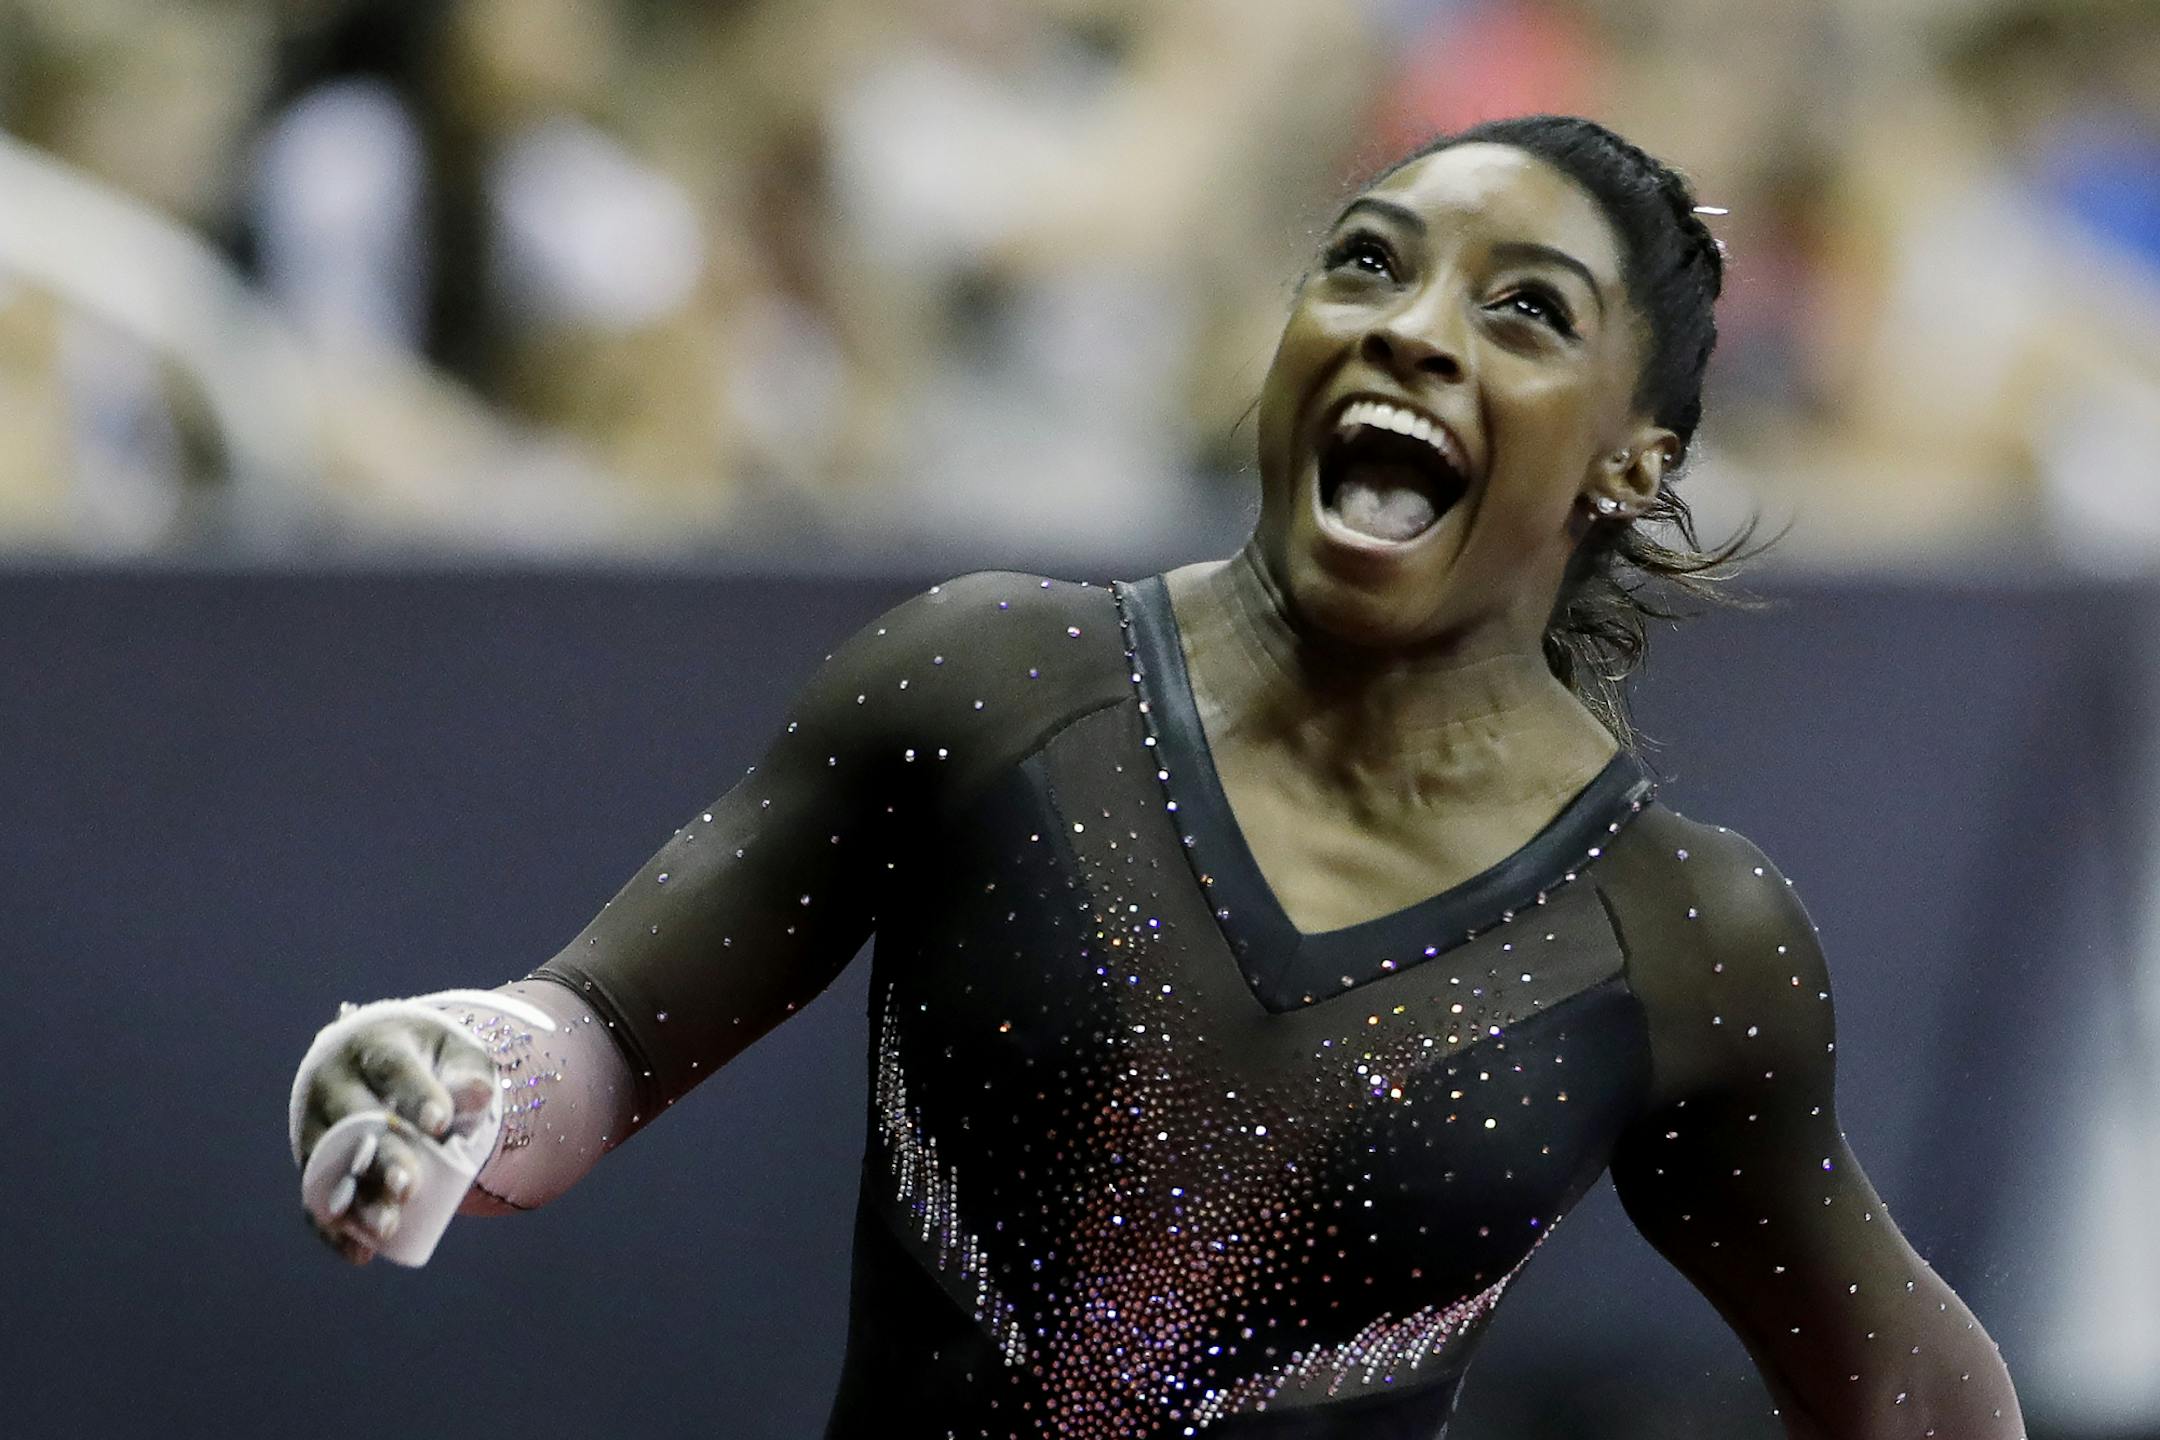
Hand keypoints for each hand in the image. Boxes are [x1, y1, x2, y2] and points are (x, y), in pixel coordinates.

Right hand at [295, 1014, 494, 1263]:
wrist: (374, 1061)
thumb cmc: (427, 1060)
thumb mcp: (454, 1054)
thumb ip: (470, 1074)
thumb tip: (477, 1097)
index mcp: (374, 1046)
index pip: (392, 1068)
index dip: (415, 1095)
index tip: (439, 1124)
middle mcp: (334, 1082)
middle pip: (355, 1122)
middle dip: (382, 1156)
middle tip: (408, 1187)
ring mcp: (316, 1122)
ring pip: (330, 1165)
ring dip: (357, 1199)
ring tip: (387, 1229)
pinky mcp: (313, 1161)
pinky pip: (316, 1196)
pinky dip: (334, 1228)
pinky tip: (358, 1254)